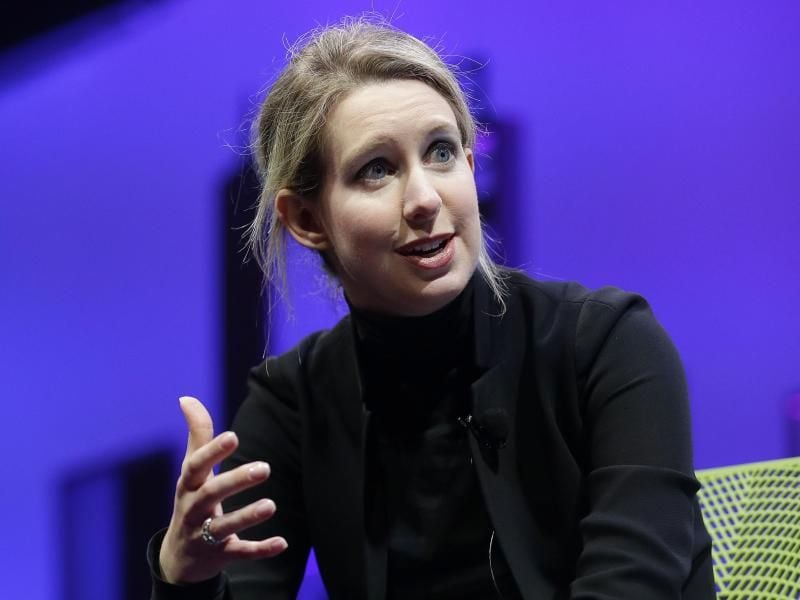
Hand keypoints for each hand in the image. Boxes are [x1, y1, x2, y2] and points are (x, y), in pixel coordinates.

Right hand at [159, 396, 287, 583]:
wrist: (178, 557)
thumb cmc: (191, 501)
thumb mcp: (191, 471)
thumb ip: (197, 435)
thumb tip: (187, 398)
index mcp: (188, 486)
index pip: (196, 466)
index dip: (212, 452)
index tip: (233, 436)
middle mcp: (194, 510)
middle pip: (212, 494)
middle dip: (236, 481)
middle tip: (265, 468)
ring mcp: (205, 536)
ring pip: (225, 527)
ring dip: (247, 516)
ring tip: (271, 504)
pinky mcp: (221, 556)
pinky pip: (241, 553)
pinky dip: (260, 549)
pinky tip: (282, 542)